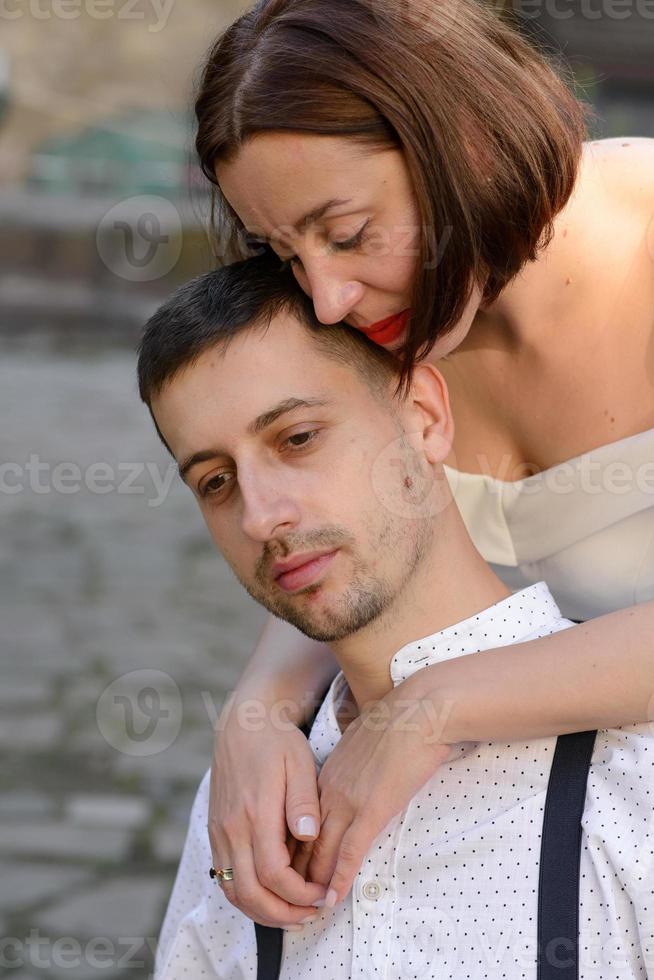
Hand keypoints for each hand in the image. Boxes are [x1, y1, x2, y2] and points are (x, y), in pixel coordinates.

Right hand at [208, 699, 327, 926]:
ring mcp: (220, 832)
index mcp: (254, 814)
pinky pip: (225, 877)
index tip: (323, 895)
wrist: (244, 723)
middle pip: (249, 894)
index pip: (273, 875)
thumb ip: (303, 803)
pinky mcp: (216, 831)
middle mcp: (231, 828)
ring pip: (233, 891)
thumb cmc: (277, 742)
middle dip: (282, 915)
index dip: (299, 895)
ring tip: (293, 913)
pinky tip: (270, 895)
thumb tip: (309, 838)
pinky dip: (247, 896)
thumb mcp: (299, 764)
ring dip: (263, 911)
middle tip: (311, 915)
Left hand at [291, 674, 452, 905]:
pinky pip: (349, 851)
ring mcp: (348, 800)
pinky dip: (339, 878)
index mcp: (326, 775)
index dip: (293, 851)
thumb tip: (360, 774)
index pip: (300, 823)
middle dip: (295, 875)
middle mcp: (330, 791)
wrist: (418, 710)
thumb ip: (354, 765)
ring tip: (308, 910)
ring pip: (321, 852)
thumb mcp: (364, 743)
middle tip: (290, 901)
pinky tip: (333, 898)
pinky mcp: (372, 809)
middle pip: (302, 842)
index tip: (290, 873)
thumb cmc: (399, 722)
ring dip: (314, 885)